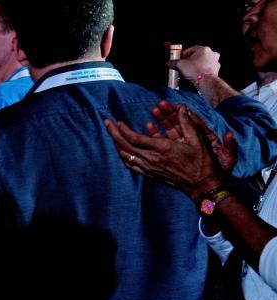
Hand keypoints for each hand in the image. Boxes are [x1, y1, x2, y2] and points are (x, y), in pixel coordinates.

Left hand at [105, 104, 228, 199]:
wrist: (200, 184)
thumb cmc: (200, 162)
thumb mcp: (196, 140)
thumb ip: (186, 123)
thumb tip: (182, 107)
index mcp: (162, 148)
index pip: (135, 138)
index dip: (124, 129)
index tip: (118, 121)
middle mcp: (152, 159)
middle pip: (125, 145)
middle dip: (114, 133)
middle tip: (107, 123)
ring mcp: (148, 168)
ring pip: (125, 155)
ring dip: (116, 143)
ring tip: (112, 134)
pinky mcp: (149, 174)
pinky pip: (130, 165)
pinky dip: (122, 155)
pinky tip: (120, 149)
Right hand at [148, 101, 236, 172]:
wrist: (211, 185)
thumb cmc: (221, 171)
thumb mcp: (229, 158)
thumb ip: (230, 145)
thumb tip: (230, 135)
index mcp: (206, 139)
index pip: (194, 124)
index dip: (187, 115)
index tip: (179, 106)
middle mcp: (193, 141)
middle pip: (180, 124)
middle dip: (170, 114)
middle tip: (161, 104)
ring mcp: (183, 146)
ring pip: (170, 130)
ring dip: (162, 120)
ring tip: (154, 111)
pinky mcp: (174, 152)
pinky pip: (163, 141)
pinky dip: (156, 134)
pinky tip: (149, 126)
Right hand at [170, 45, 220, 83]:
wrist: (206, 81)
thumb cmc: (196, 70)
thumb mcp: (180, 64)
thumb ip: (174, 62)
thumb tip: (169, 63)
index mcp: (204, 49)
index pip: (192, 49)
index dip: (184, 54)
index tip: (180, 57)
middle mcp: (212, 54)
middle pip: (198, 55)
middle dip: (191, 59)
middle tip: (184, 64)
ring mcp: (215, 62)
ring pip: (203, 62)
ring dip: (197, 65)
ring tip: (189, 70)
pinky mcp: (216, 70)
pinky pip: (207, 68)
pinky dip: (201, 70)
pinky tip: (195, 74)